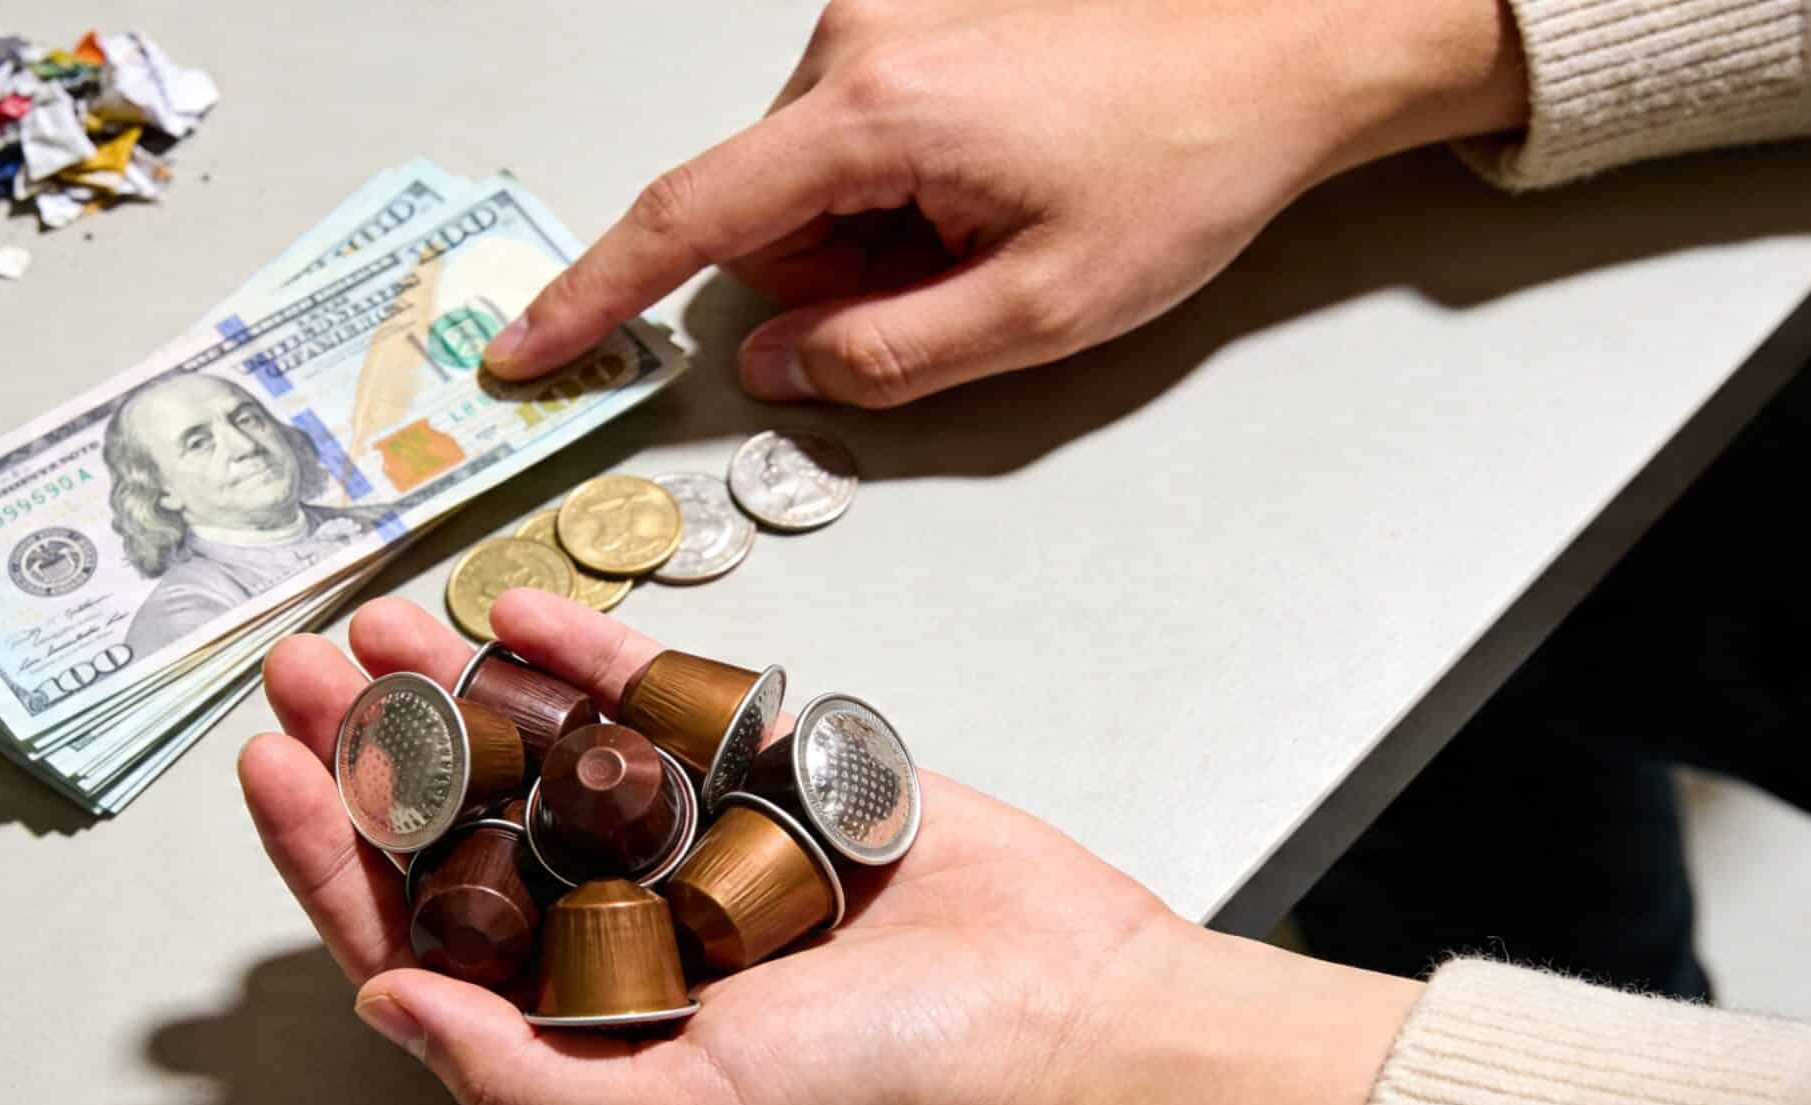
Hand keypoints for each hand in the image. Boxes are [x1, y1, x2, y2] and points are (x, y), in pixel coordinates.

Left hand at [239, 590, 1420, 1104]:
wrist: (1067, 1017)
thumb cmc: (889, 1096)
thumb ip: (518, 1072)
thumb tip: (381, 998)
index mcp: (586, 1030)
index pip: (420, 938)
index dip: (333, 858)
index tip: (272, 769)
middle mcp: (625, 938)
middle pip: (465, 833)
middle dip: (375, 750)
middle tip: (302, 668)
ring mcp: (694, 849)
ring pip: (545, 755)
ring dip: (461, 689)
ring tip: (384, 624)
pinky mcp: (769, 776)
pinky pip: (663, 706)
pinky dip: (592, 659)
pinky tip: (523, 614)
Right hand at [483, 0, 1525, 407]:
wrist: (1284, 46)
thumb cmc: (1183, 167)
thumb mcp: (1043, 311)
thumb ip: (887, 356)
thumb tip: (780, 365)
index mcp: (874, 111)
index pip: (690, 218)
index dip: (597, 297)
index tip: (526, 351)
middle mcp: (854, 44)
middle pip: (764, 210)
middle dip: (832, 279)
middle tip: (961, 284)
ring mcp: (883, 20)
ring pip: (811, 179)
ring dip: (877, 235)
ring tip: (1000, 225)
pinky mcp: (914, 19)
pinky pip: (855, 135)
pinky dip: (903, 190)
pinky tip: (999, 185)